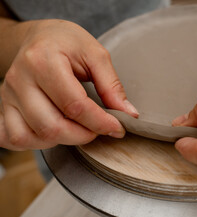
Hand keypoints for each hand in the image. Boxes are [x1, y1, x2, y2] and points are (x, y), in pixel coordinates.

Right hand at [0, 19, 137, 150]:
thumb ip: (112, 85)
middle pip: (51, 126)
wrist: (39, 38)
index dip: (101, 123)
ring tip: (79, 128)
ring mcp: (7, 95)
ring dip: (62, 141)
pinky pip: (14, 138)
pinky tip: (55, 132)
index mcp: (43, 61)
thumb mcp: (95, 54)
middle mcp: (19, 79)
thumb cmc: (67, 43)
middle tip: (99, 129)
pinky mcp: (4, 107)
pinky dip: (37, 143)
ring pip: (32, 136)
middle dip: (84, 136)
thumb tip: (128, 114)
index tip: (118, 128)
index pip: (75, 105)